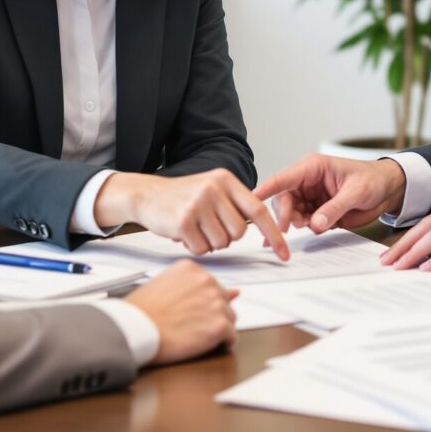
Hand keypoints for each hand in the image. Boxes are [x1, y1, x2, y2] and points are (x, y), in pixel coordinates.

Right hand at [95, 169, 288, 259]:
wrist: (146, 195)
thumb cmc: (182, 196)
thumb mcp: (212, 188)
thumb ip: (235, 203)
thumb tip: (261, 228)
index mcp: (226, 180)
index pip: (259, 210)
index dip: (274, 233)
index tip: (284, 252)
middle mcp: (214, 189)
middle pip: (239, 232)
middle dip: (227, 236)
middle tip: (210, 227)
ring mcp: (198, 204)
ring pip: (222, 243)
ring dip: (210, 242)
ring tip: (196, 228)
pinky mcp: (183, 221)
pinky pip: (202, 248)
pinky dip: (195, 247)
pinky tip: (185, 234)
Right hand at [122, 261, 238, 364]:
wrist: (135, 330)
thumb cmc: (142, 312)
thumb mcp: (165, 287)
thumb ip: (196, 287)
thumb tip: (234, 292)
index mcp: (192, 269)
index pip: (212, 286)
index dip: (201, 304)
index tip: (190, 312)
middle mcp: (207, 281)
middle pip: (223, 301)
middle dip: (211, 315)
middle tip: (190, 326)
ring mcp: (215, 302)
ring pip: (230, 319)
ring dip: (216, 329)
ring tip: (194, 335)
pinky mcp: (219, 325)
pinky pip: (232, 338)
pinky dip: (221, 344)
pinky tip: (203, 345)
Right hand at [254, 153, 405, 233]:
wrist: (388, 190)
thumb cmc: (373, 180)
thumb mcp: (356, 192)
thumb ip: (334, 208)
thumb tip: (315, 224)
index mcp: (312, 167)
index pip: (283, 178)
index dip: (266, 189)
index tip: (252, 199)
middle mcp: (306, 181)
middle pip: (282, 199)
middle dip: (284, 214)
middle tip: (288, 229)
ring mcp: (310, 196)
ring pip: (290, 212)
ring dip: (296, 223)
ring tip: (313, 226)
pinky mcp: (316, 210)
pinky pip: (302, 221)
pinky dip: (304, 228)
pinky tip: (312, 230)